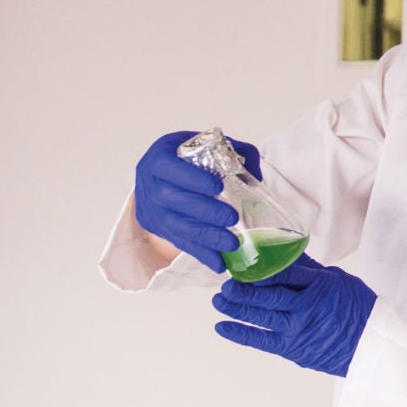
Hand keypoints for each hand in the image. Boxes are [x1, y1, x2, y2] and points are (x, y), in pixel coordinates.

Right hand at [133, 131, 262, 272]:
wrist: (162, 172)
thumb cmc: (190, 156)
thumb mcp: (209, 144)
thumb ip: (235, 153)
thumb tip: (257, 176)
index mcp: (159, 158)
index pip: (168, 168)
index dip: (191, 178)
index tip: (217, 187)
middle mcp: (149, 184)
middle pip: (172, 200)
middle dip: (204, 211)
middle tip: (232, 218)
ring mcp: (150, 208)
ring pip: (175, 225)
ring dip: (205, 237)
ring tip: (232, 244)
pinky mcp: (156, 227)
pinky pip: (178, 242)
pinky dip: (200, 253)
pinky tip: (219, 263)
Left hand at [212, 255, 376, 376]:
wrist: (370, 342)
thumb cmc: (357, 307)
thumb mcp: (337, 279)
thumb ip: (310, 269)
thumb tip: (287, 253)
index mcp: (319, 285)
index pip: (285, 273)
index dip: (262, 269)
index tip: (244, 263)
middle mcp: (306, 307)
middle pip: (268, 295)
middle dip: (243, 289)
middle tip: (226, 284)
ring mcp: (297, 328)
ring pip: (261, 316)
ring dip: (236, 308)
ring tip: (219, 300)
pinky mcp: (292, 347)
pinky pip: (261, 340)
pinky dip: (240, 333)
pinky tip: (223, 326)